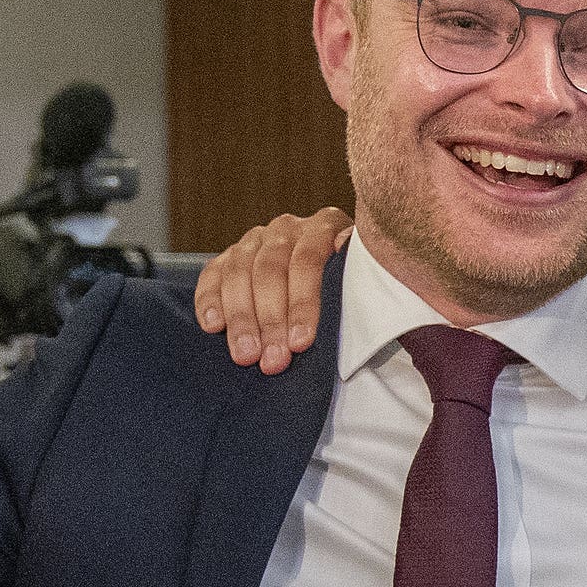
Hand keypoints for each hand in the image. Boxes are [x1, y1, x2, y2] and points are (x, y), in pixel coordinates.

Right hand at [195, 208, 352, 373]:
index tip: (301, 343)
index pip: (308, 262)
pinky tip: (213, 326)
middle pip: (270, 270)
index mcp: (325, 226)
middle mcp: (287, 228)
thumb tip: (377, 303)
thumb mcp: (368, 285)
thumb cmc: (354, 289)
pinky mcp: (230, 256)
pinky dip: (209, 300)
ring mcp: (256, 240)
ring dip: (240, 319)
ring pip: (239, 273)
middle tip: (272, 360)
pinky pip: (213, 274)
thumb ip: (367, 291)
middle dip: (269, 321)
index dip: (303, 304)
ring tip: (245, 355)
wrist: (333, 278)